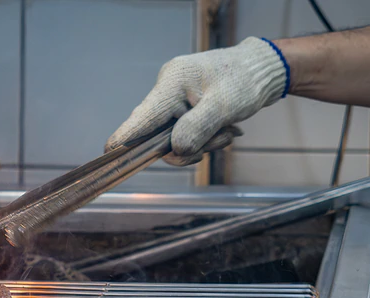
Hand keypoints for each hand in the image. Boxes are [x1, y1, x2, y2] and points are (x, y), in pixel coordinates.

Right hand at [106, 37, 287, 165]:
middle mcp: (167, 91)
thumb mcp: (224, 107)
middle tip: (220, 139)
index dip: (124, 140)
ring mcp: (174, 102)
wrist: (262, 71)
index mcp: (171, 84)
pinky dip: (205, 139)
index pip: (140, 118)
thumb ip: (197, 129)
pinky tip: (224, 129)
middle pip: (159, 136)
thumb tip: (175, 150)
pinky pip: (186, 135)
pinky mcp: (183, 110)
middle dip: (189, 146)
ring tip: (228, 131)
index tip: (108, 155)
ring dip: (203, 143)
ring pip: (175, 140)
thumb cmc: (244, 81)